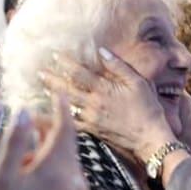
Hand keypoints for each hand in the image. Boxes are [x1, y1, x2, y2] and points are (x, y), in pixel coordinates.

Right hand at [0, 95, 87, 189]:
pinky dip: (57, 174)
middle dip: (51, 133)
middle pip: (67, 147)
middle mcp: (73, 181)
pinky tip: (37, 181)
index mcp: (57, 168)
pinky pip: (69, 184)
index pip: (65, 130)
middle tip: (31, 126)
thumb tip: (25, 112)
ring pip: (68, 166)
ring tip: (24, 160)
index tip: (57, 95)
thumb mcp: (3, 175)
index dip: (60, 111)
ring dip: (51, 155)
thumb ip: (15, 141)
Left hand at [40, 49, 174, 162]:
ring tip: (44, 89)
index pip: (80, 73)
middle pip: (67, 89)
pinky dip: (60, 118)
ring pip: (67, 106)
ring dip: (54, 97)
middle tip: (40, 72)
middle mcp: (94, 104)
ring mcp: (92, 119)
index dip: (66, 64)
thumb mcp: (138, 82)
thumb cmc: (147, 108)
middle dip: (52, 80)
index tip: (55, 56)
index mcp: (104, 90)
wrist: (150, 138)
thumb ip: (118, 66)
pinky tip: (52, 115)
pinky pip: (72, 124)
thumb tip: (102, 51)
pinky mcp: (93, 131)